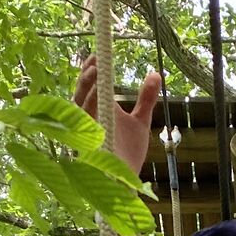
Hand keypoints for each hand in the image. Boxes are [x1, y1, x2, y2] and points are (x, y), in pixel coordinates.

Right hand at [73, 57, 161, 175]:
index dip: (92, 70)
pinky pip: (84, 123)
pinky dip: (89, 107)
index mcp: (99, 110)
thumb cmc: (129, 152)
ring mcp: (85, 131)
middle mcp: (88, 118)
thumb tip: (156, 73)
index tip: (99, 53)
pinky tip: (98, 95)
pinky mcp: (85, 144)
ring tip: (96, 70)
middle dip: (86, 76)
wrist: (128, 182)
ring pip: (78, 105)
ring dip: (86, 87)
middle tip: (96, 58)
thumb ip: (146, 98)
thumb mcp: (141, 120)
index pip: (90, 86)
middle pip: (81, 93)